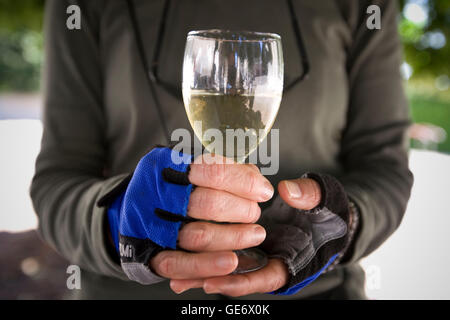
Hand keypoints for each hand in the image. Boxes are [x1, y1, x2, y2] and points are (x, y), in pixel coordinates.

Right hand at [150, 154, 273, 280]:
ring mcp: (153, 225)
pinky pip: (179, 263)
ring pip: (198, 235)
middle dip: (241, 210)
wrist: (133, 209)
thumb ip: (225, 172)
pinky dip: (207, 264)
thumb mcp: (193, 169)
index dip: (244, 181)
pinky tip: (231, 261)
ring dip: (233, 237)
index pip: (212, 170)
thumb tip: (256, 180)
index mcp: (170, 166)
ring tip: (255, 234)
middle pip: (207, 203)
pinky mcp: (151, 253)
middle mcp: (159, 194)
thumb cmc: (172, 187)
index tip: (263, 191)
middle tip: (254, 212)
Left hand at [169, 177, 322, 295]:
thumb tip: (288, 191)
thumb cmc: (328, 211)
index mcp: (295, 259)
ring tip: (175, 276)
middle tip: (185, 279)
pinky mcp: (251, 246)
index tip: (214, 280)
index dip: (240, 281)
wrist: (327, 214)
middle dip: (214, 279)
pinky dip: (207, 258)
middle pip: (241, 279)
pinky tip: (182, 262)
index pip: (266, 278)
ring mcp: (262, 256)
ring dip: (203, 273)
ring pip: (230, 270)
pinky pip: (227, 255)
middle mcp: (274, 263)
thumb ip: (309, 197)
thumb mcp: (324, 201)